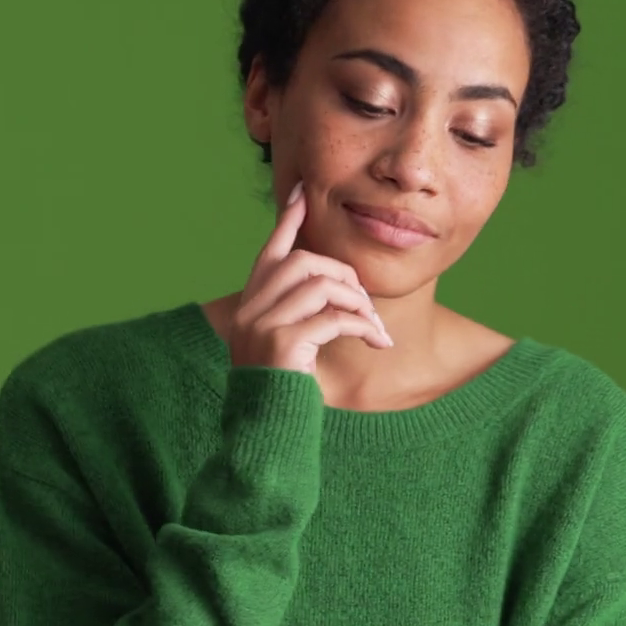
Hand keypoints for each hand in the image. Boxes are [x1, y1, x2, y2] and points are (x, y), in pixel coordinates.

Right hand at [224, 179, 391, 375]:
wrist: (267, 432)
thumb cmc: (283, 390)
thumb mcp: (286, 344)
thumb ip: (297, 311)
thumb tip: (333, 280)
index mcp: (249, 306)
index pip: (270, 252)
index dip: (287, 221)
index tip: (302, 194)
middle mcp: (249, 310)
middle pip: (305, 261)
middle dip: (346, 277)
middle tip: (367, 307)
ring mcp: (261, 325)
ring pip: (322, 284)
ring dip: (359, 303)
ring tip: (374, 329)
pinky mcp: (282, 343)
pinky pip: (334, 317)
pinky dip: (363, 326)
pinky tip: (377, 342)